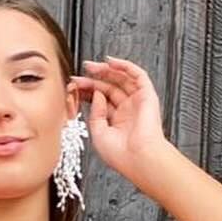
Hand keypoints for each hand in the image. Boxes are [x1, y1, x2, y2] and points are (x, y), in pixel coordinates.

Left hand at [68, 54, 169, 179]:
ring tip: (91, 66)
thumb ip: (95, 113)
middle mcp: (127, 111)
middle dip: (93, 79)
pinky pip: (137, 75)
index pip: (100, 100)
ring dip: (106, 70)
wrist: (139, 159)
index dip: (87, 91)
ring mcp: (137, 102)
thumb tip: (96, 94)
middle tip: (78, 75)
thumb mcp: (98, 134)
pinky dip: (124, 66)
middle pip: (108, 88)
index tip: (74, 86)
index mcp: (115, 122)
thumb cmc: (121, 155)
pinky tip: (110, 62)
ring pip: (121, 79)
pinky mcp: (147, 96)